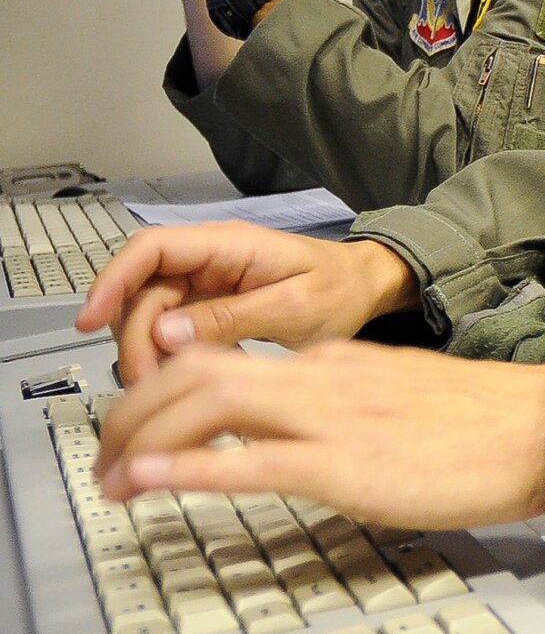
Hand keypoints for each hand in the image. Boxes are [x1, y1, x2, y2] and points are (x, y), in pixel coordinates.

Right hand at [75, 222, 417, 381]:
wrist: (366, 287)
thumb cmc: (340, 289)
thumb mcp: (293, 307)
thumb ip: (231, 318)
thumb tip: (167, 333)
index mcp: (227, 245)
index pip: (150, 250)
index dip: (113, 282)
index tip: (89, 320)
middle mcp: (208, 259)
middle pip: (142, 291)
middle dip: (133, 337)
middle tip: (143, 383)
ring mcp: (207, 282)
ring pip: (150, 314)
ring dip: (147, 351)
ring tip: (166, 387)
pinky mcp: (211, 306)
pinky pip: (172, 330)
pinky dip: (169, 356)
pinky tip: (184, 380)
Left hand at [94, 341, 544, 526]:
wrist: (539, 429)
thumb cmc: (483, 425)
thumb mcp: (396, 401)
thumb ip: (342, 408)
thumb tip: (300, 436)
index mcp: (332, 364)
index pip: (224, 361)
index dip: (163, 392)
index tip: (140, 427)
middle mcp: (319, 378)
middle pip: (194, 372)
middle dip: (133, 413)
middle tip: (106, 458)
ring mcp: (330, 418)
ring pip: (208, 405)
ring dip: (144, 439)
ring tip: (112, 477)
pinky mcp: (345, 465)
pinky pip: (249, 462)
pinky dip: (188, 470)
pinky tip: (151, 483)